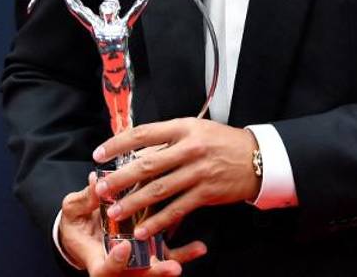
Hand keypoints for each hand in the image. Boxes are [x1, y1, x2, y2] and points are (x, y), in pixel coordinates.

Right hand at [59, 172, 206, 275]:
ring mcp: (135, 260)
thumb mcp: (74, 210)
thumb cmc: (77, 222)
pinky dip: (184, 254)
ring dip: (171, 264)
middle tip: (172, 267)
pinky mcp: (148, 253)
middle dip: (155, 272)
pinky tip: (199, 248)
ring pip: (154, 269)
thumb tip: (96, 182)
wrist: (83, 233)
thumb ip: (85, 200)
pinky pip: (167, 257)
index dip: (114, 262)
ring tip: (189, 257)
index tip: (123, 247)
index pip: (104, 270)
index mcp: (95, 259)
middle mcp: (118, 265)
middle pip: (136, 276)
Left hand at [93, 118, 261, 240]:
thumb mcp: (196, 130)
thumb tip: (136, 152)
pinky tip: (144, 228)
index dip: (118, 144)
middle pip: (147, 165)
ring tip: (116, 211)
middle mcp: (189, 148)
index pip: (143, 133)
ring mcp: (198, 172)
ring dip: (134, 202)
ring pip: (159, 189)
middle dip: (120, 179)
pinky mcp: (206, 192)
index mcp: (183, 127)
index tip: (100, 154)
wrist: (256, 159)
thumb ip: (169, 139)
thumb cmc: (222, 143)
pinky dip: (159, 221)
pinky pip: (177, 209)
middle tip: (101, 189)